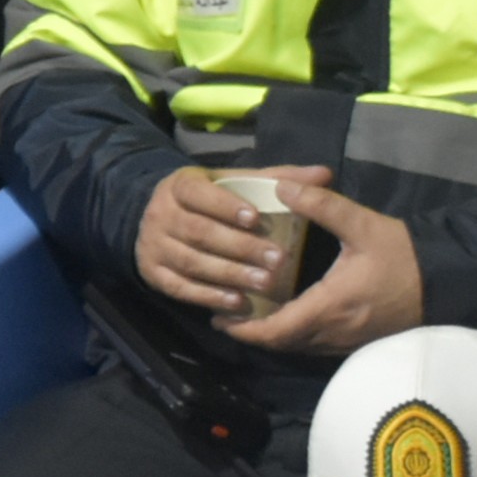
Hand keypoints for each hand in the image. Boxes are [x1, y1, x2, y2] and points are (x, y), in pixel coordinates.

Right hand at [136, 167, 295, 315]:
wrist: (160, 218)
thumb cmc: (208, 199)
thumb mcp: (233, 182)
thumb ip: (275, 179)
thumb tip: (324, 174)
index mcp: (180, 186)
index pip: (198, 194)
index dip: (225, 206)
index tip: (256, 219)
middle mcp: (161, 214)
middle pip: (199, 232)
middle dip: (240, 247)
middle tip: (278, 260)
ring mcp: (153, 246)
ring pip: (192, 262)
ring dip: (230, 274)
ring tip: (265, 283)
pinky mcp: (152, 273)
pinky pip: (181, 288)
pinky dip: (209, 296)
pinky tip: (237, 302)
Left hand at [219, 172, 423, 355]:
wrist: (448, 281)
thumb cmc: (404, 254)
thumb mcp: (363, 225)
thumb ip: (322, 206)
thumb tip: (281, 186)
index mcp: (330, 306)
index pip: (276, 330)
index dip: (245, 329)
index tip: (219, 317)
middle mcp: (334, 332)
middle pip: (282, 344)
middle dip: (251, 333)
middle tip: (225, 314)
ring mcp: (346, 341)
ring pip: (298, 347)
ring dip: (272, 336)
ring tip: (248, 314)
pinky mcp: (357, 340)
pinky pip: (314, 345)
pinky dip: (293, 336)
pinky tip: (285, 316)